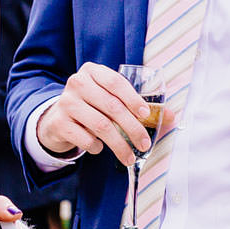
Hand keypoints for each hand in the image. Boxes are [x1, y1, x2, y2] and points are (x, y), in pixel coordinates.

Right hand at [34, 62, 151, 165]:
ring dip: (119, 145)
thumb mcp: (110, 99)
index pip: (116, 82)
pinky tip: (100, 148)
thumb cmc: (92, 106)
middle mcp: (77, 83)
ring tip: (128, 157)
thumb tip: (172, 118)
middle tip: (144, 144)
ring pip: (100, 125)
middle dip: (132, 128)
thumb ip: (138, 106)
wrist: (57, 118)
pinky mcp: (59, 122)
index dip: (133, 99)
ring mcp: (66, 102)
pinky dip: (97, 146)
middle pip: (112, 107)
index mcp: (92, 71)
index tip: (145, 115)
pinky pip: (85, 138)